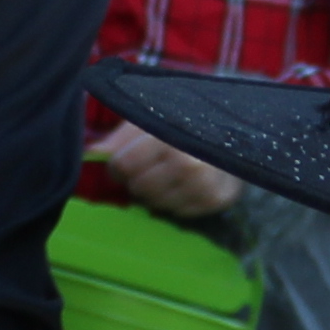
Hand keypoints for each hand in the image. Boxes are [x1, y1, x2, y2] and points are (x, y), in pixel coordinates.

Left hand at [93, 120, 245, 223]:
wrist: (238, 127)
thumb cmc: (185, 119)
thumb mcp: (151, 116)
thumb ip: (120, 137)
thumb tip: (91, 154)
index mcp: (170, 138)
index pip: (125, 166)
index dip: (119, 165)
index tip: (124, 161)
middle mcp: (190, 164)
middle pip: (139, 188)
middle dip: (137, 179)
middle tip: (149, 167)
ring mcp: (206, 186)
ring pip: (156, 204)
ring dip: (155, 193)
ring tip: (167, 174)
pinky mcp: (218, 201)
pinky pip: (178, 213)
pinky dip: (176, 201)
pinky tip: (184, 184)